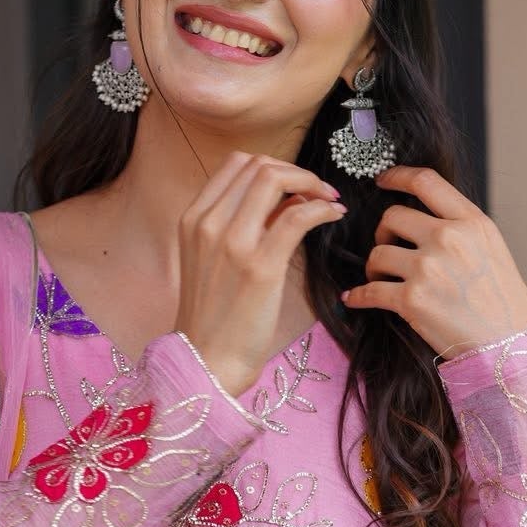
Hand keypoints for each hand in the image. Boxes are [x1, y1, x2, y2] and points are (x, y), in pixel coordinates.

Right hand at [173, 152, 346, 396]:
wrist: (206, 362)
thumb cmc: (215, 318)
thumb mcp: (213, 261)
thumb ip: (240, 226)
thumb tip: (286, 200)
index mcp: (193, 219)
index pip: (236, 164)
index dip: (273, 166)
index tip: (295, 185)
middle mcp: (208, 223)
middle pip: (257, 165)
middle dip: (296, 171)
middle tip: (318, 191)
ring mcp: (232, 242)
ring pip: (275, 179)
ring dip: (311, 183)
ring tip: (328, 200)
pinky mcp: (260, 266)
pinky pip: (298, 216)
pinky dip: (322, 208)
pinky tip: (334, 215)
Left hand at [341, 167, 526, 354]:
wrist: (510, 342)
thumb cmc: (503, 300)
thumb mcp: (491, 247)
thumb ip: (460, 226)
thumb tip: (423, 218)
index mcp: (471, 222)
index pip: (426, 182)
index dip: (397, 176)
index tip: (383, 181)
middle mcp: (448, 238)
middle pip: (392, 216)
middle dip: (384, 233)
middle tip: (389, 249)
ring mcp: (428, 268)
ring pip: (377, 253)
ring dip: (374, 267)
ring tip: (383, 279)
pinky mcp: (412, 300)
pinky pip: (369, 291)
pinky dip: (358, 296)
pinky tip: (355, 298)